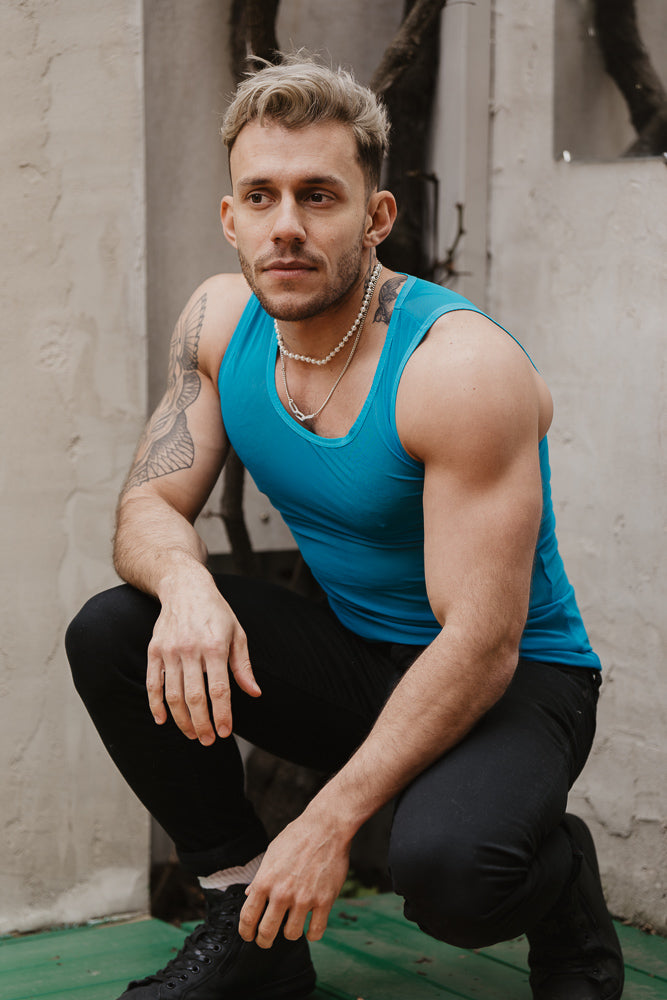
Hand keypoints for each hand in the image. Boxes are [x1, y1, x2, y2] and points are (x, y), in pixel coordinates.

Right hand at [146, 575, 260, 743]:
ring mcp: (169, 650)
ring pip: (173, 695)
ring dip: (181, 720)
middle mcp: (190, 649)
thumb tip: (254, 693)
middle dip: (202, 724)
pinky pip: (153, 683)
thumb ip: (243, 666)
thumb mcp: (237, 633)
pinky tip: (162, 721)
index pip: (219, 689)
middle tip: (209, 740)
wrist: (184, 587)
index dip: (222, 714)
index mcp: (214, 646)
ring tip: (192, 734)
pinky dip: (155, 705)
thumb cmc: (215, 612)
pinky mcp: (154, 650)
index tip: (225, 733)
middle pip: (194, 697)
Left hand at [238, 808, 350, 947]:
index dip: (246, 932)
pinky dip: (312, 934)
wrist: (326, 827)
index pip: (248, 917)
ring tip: (291, 925)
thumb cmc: (297, 836)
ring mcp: (304, 898)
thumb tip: (249, 894)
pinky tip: (310, 927)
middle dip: (264, 941)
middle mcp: (282, 893)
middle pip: (266, 932)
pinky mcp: (324, 901)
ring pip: (292, 934)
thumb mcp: (272, 853)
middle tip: (266, 940)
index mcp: (265, 881)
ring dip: (290, 933)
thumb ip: (260, 877)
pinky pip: (316, 931)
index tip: (249, 935)